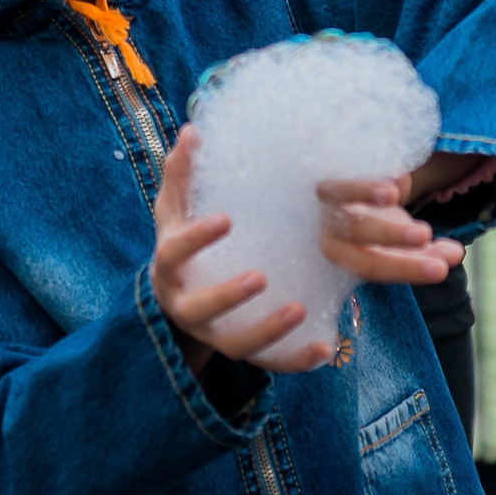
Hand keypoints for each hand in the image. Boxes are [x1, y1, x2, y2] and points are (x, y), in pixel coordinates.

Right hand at [150, 128, 323, 370]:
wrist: (177, 300)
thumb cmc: (180, 243)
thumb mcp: (175, 211)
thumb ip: (182, 174)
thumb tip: (192, 130)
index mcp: (170, 267)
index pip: (175, 254)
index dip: (196, 240)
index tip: (226, 220)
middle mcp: (187, 306)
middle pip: (202, 309)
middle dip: (228, 296)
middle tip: (260, 276)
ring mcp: (214, 334)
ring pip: (237, 345)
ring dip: (267, 331)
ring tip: (300, 308)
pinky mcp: (241, 351)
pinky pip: (268, 364)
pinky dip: (295, 360)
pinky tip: (325, 348)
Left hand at [315, 169, 465, 284]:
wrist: (342, 192)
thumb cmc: (376, 225)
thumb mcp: (402, 242)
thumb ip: (428, 251)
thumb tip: (457, 254)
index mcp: (345, 253)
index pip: (369, 266)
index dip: (404, 269)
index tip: (442, 269)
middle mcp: (328, 226)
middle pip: (353, 233)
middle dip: (389, 235)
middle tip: (425, 236)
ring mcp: (323, 196)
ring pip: (338, 194)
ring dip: (364, 192)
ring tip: (394, 195)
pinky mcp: (325, 168)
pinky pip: (340, 166)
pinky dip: (363, 169)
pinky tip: (397, 174)